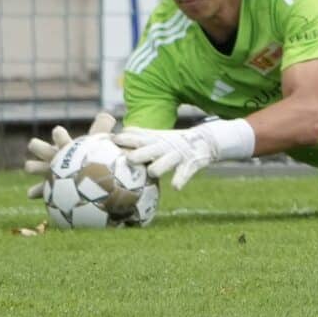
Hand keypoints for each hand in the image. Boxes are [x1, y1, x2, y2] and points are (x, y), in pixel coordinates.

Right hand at [23, 111, 117, 199]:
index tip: (58, 131)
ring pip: (36, 167)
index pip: (60, 137)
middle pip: (44, 149)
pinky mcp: (50, 189)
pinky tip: (30, 193)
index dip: (59, 135)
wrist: (87, 175)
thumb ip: (102, 128)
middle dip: (39, 146)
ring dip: (33, 166)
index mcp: (66, 146)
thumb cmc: (92, 155)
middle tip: (34, 144)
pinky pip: (40, 190)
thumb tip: (107, 115)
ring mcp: (49, 172)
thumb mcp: (98, 141)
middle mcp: (55, 158)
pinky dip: (36, 191)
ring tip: (30, 166)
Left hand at [114, 121, 246, 190]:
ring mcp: (178, 156)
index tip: (111, 141)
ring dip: (158, 168)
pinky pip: (185, 174)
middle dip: (138, 155)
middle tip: (128, 158)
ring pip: (164, 164)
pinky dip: (180, 180)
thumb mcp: (158, 136)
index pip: (137, 139)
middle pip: (147, 151)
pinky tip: (176, 187)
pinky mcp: (191, 164)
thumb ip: (141, 134)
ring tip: (152, 172)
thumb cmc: (174, 141)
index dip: (124, 140)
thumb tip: (122, 130)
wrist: (206, 140)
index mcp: (155, 141)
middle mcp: (164, 148)